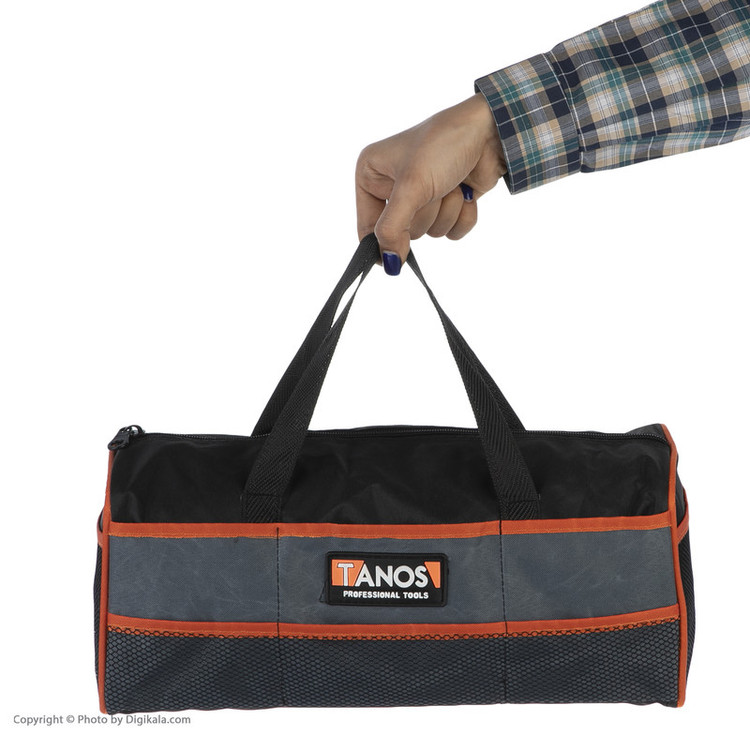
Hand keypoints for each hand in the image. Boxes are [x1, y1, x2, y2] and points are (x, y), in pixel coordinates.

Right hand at [355, 93, 505, 273]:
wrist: (489, 130)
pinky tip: (466, 192)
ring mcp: (421, 197)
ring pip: (430, 232)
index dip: (382, 242)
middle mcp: (393, 186)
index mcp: (372, 175)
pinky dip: (462, 216)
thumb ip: (393, 227)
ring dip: (446, 211)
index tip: (393, 261)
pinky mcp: (447, 203)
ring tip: (451, 183)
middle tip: (433, 187)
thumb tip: (389, 263)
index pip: (367, 226)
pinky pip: (451, 231)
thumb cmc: (443, 144)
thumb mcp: (411, 187)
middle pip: (403, 232)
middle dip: (425, 212)